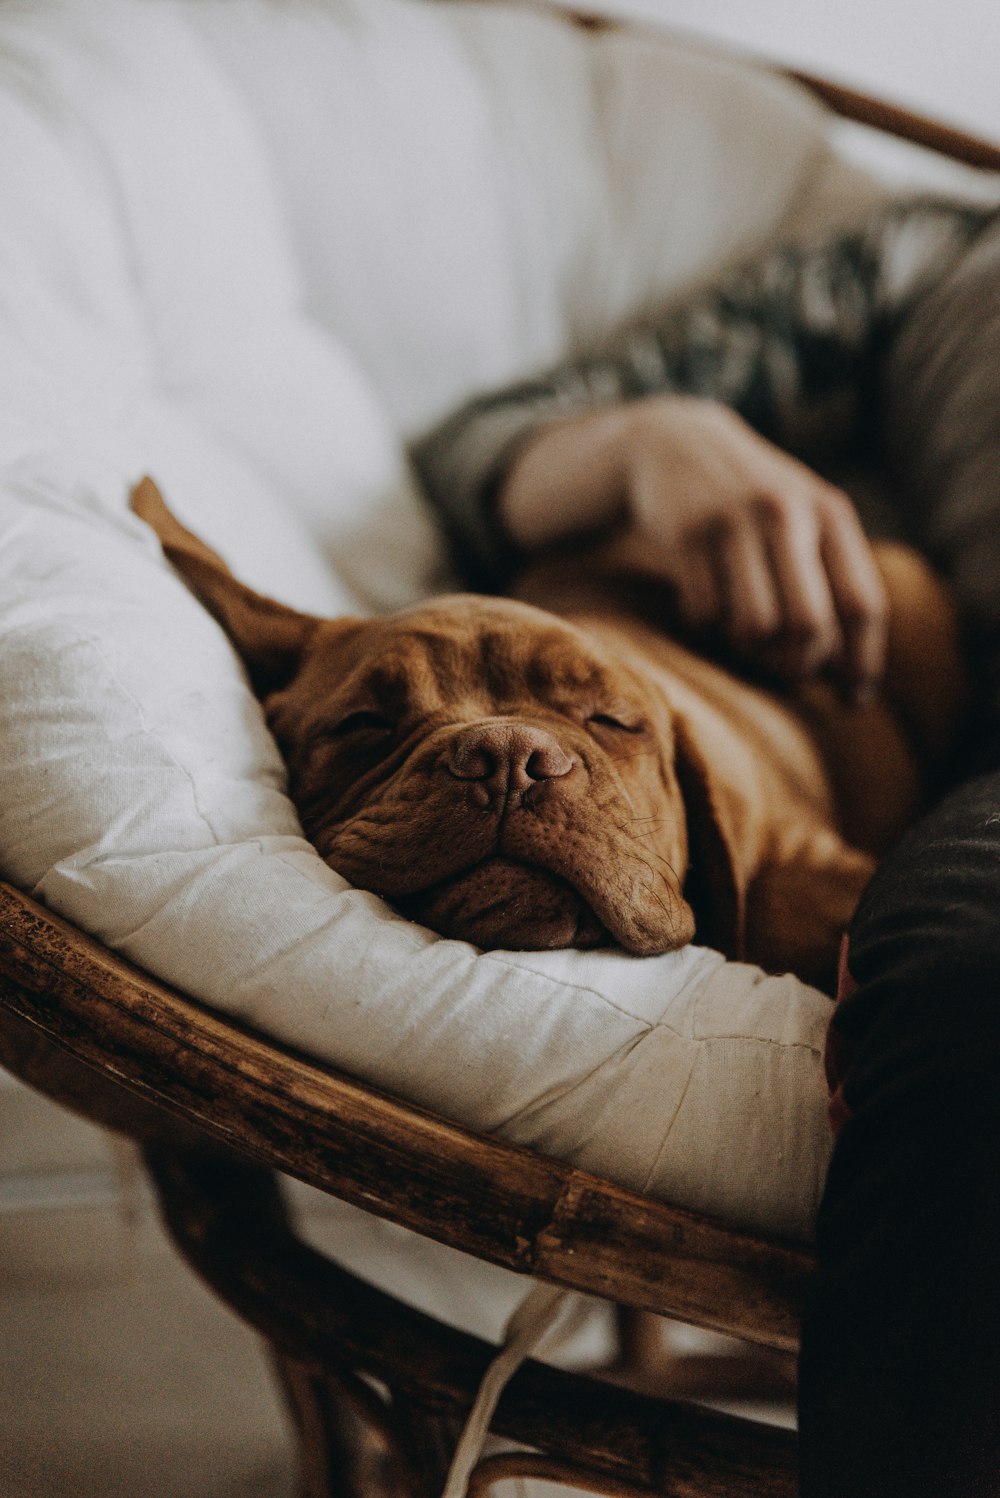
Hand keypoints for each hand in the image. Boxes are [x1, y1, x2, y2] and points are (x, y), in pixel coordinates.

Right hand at [500, 395, 886, 697]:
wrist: (675, 444)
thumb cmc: (751, 504)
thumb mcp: (802, 519)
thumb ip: (832, 581)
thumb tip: (850, 679)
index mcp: (829, 513)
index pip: (861, 605)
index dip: (861, 662)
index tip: (854, 699)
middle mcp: (786, 512)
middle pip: (809, 626)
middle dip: (800, 667)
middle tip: (790, 676)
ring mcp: (734, 522)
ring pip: (754, 627)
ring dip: (749, 652)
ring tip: (746, 641)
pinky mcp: (686, 534)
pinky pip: (704, 615)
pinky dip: (707, 629)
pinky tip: (707, 609)